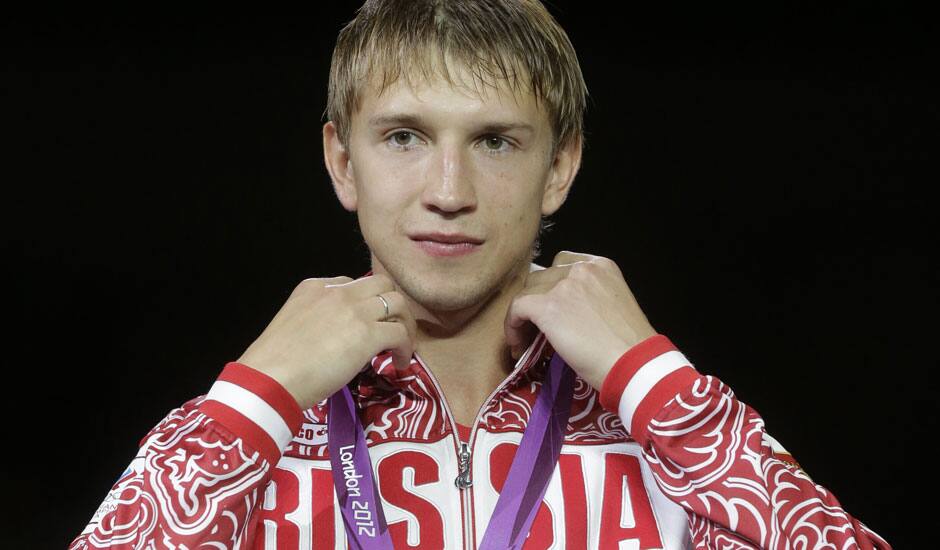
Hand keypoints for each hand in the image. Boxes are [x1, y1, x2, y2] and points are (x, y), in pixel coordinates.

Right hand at [237, 274, 416, 408]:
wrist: (270, 378)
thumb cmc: (273, 363)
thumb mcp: (293, 325)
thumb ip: (317, 321)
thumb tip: (338, 339)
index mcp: (314, 287)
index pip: (353, 284)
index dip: (366, 304)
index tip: (367, 324)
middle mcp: (337, 292)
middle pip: (382, 285)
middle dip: (392, 306)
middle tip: (393, 330)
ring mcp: (354, 310)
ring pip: (397, 303)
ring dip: (405, 324)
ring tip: (401, 347)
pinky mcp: (368, 334)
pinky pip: (400, 333)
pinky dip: (406, 348)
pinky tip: (400, 363)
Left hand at [504, 251, 655, 389]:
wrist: (633, 363)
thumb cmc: (630, 347)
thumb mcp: (612, 308)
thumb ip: (589, 299)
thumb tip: (563, 314)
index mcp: (602, 266)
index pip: (563, 265)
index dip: (553, 288)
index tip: (553, 312)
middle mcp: (582, 269)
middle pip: (543, 277)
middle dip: (538, 301)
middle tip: (538, 329)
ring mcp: (564, 285)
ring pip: (528, 291)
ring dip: (525, 314)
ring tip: (527, 340)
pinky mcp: (548, 306)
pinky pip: (517, 308)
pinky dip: (513, 325)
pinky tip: (519, 345)